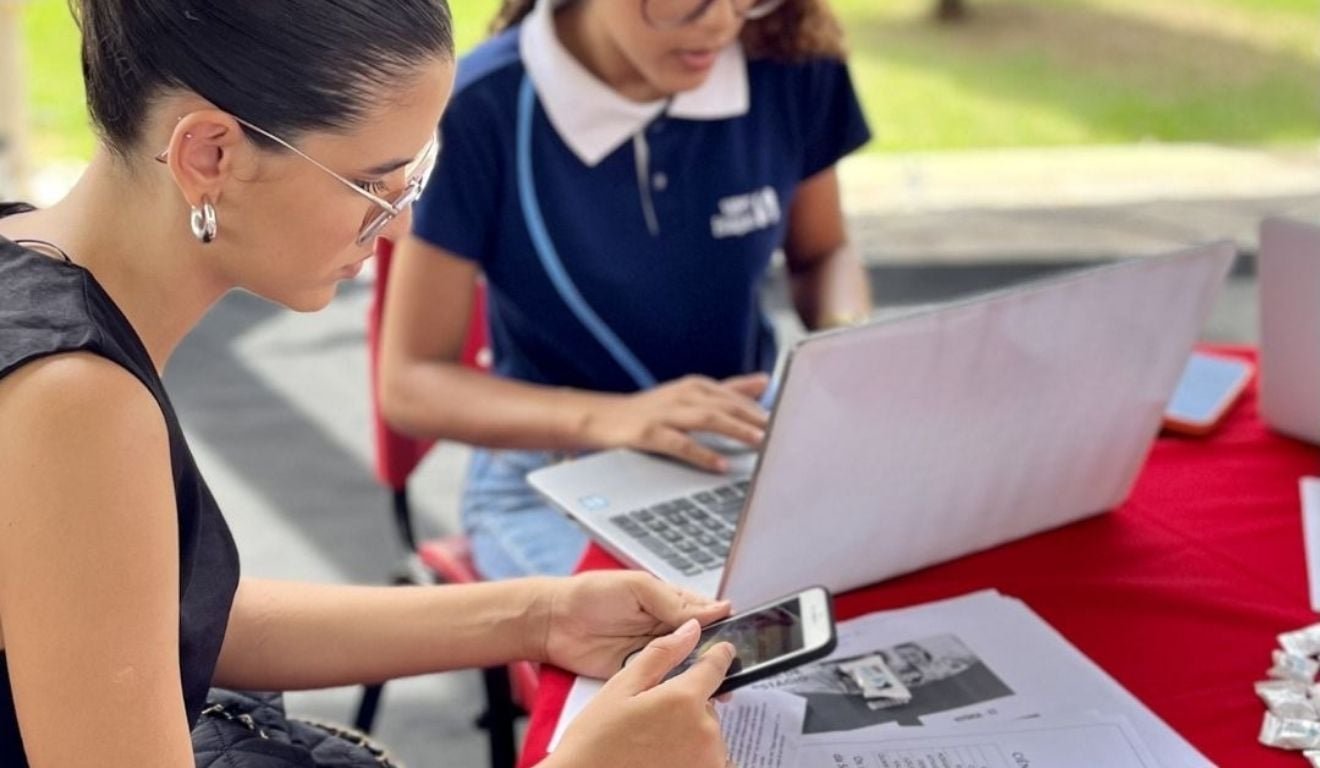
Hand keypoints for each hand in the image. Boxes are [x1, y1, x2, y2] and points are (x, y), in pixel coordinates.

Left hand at [534, 571, 730, 678]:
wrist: (555, 622)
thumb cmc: (593, 594)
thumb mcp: (639, 588)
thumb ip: (675, 602)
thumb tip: (716, 609)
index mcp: (670, 602)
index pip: (707, 614)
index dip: (725, 624)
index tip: (742, 634)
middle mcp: (665, 628)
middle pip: (701, 643)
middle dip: (717, 653)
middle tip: (733, 663)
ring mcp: (653, 652)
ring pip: (686, 665)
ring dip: (699, 671)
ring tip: (720, 680)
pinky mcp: (639, 673)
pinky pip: (663, 682)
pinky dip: (676, 686)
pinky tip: (689, 689)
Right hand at [548, 619, 735, 767]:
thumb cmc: (596, 742)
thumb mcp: (621, 689)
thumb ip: (661, 655)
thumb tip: (691, 629)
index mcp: (684, 699)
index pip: (715, 667)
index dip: (718, 656)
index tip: (722, 651)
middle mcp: (704, 731)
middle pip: (706, 706)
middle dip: (686, 707)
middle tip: (651, 720)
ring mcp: (708, 760)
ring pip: (708, 734)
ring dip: (689, 735)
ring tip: (653, 746)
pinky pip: (712, 760)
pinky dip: (694, 758)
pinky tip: (664, 760)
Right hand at [582, 373, 769, 471]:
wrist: (600, 418)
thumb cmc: (651, 410)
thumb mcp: (691, 395)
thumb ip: (729, 388)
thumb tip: (765, 380)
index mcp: (696, 386)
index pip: (736, 395)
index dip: (763, 407)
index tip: (791, 418)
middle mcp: (683, 395)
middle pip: (727, 404)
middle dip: (757, 418)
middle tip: (784, 433)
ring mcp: (665, 413)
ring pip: (708, 419)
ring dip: (737, 430)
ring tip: (760, 444)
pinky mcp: (648, 433)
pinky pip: (680, 444)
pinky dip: (702, 454)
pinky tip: (721, 466)